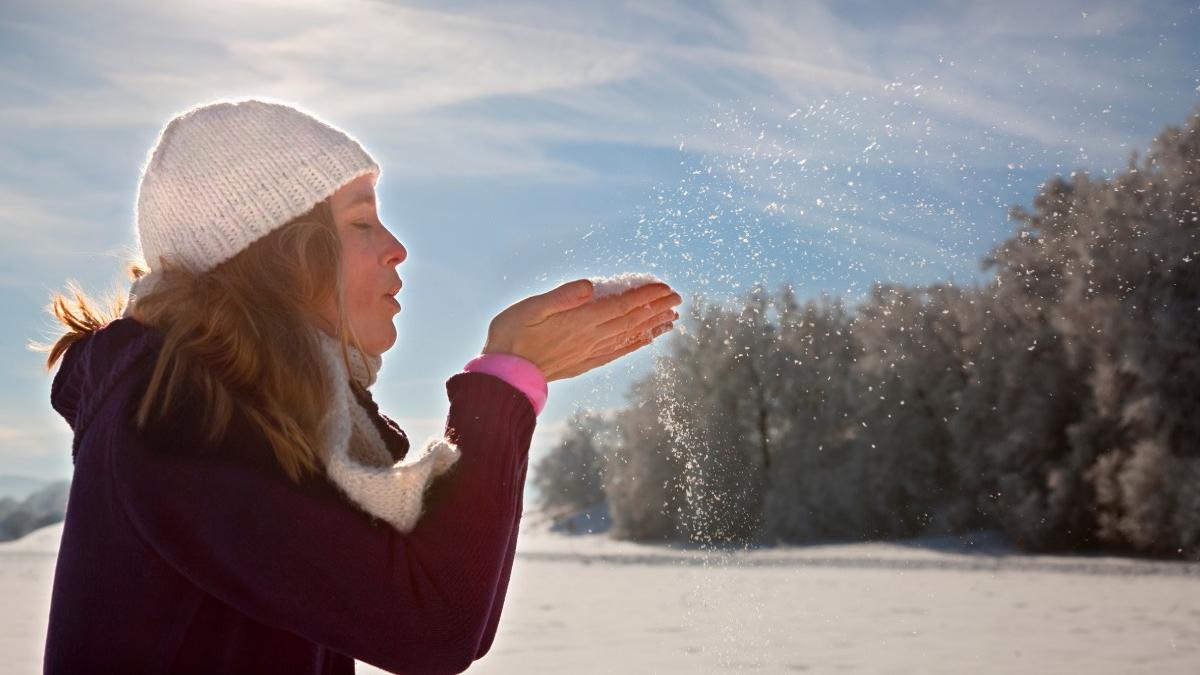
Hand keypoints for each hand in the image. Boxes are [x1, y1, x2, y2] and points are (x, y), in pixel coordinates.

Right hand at [482, 278, 681, 381]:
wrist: (505, 375)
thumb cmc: (512, 335)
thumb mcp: (531, 308)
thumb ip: (562, 296)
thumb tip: (590, 285)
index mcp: (580, 321)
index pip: (621, 305)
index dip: (644, 296)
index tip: (664, 287)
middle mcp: (590, 338)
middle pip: (631, 320)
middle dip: (656, 308)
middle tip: (678, 299)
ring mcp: (589, 352)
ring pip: (629, 336)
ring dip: (652, 326)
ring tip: (672, 318)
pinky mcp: (584, 362)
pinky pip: (618, 351)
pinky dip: (636, 344)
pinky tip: (646, 340)